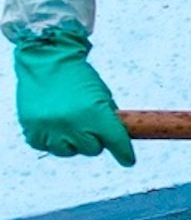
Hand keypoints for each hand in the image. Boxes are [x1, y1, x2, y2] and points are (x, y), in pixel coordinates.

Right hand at [13, 28, 135, 166]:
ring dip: (73, 142)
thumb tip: (116, 142)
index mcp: (94, 113)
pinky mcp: (32, 131)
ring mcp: (50, 129)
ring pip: (70, 151)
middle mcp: (72, 124)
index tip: (128, 159)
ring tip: (69, 122)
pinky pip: (48, 147)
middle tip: (89, 124)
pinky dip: (53, 139)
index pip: (115, 141)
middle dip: (95, 139)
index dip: (124, 152)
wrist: (47, 60)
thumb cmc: (79, 77)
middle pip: (93, 149)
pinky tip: (54, 125)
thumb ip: (109, 119)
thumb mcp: (102, 95)